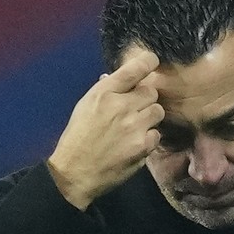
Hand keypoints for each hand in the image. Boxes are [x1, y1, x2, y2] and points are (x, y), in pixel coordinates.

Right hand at [47, 49, 163, 208]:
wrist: (75, 172)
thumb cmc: (78, 137)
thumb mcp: (85, 106)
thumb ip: (105, 91)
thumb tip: (117, 77)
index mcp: (104, 92)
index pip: (134, 69)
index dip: (148, 62)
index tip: (153, 61)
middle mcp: (121, 105)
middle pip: (151, 91)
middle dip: (146, 99)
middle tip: (135, 110)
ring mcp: (134, 126)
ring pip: (158, 111)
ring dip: (150, 117)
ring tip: (135, 127)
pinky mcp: (142, 145)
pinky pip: (157, 134)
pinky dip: (149, 138)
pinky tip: (135, 143)